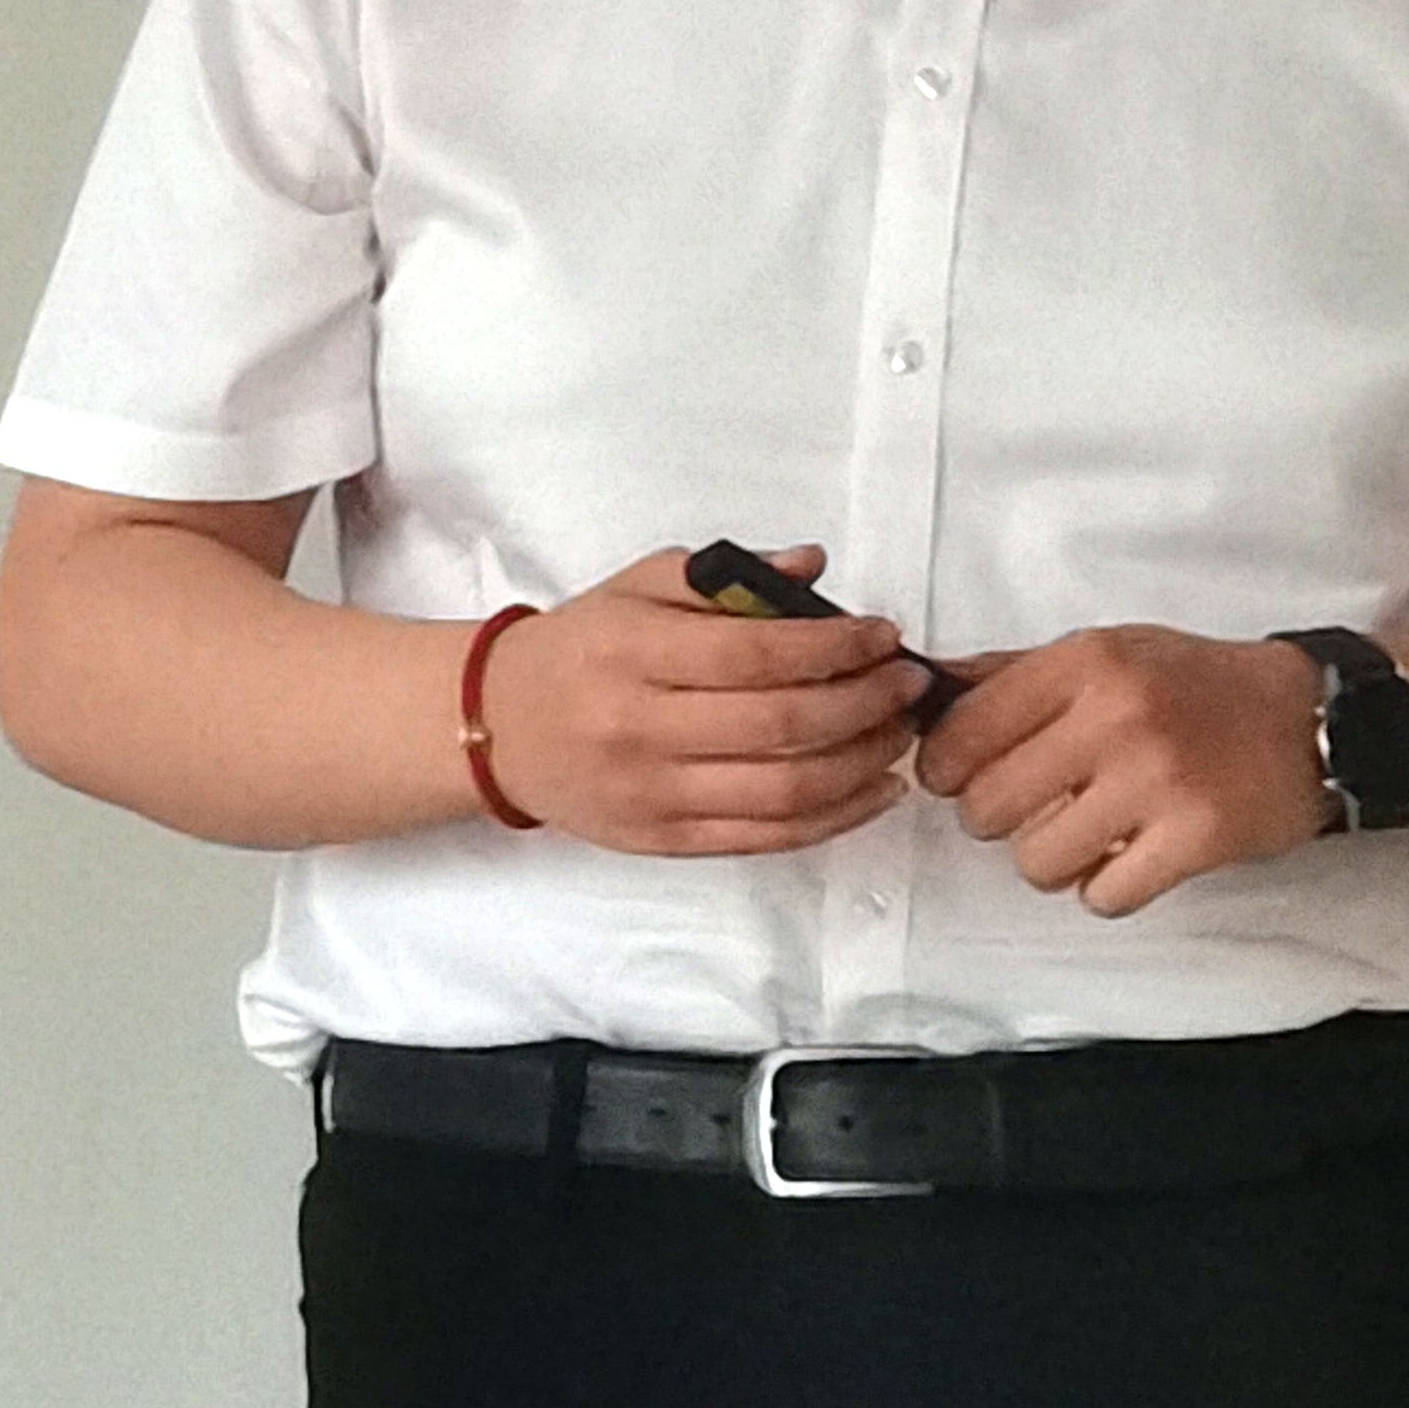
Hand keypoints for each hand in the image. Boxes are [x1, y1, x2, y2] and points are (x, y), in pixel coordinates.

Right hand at [477, 546, 932, 855]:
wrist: (501, 726)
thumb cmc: (582, 647)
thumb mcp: (638, 587)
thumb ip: (727, 577)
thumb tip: (813, 566)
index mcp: (635, 651)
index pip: (757, 653)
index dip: (836, 646)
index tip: (883, 636)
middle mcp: (641, 727)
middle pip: (782, 725)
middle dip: (865, 703)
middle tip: (907, 684)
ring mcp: (653, 793)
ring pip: (784, 791)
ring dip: (861, 764)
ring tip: (899, 735)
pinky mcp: (665, 841)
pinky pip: (767, 838)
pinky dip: (834, 819)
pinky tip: (873, 790)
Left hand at [913, 627, 1331, 916]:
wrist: (1308, 717)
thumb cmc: (1195, 684)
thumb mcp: (1106, 651)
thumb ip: (1014, 673)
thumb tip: (927, 689)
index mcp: (1084, 663)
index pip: (964, 729)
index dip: (945, 766)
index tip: (957, 778)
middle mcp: (1115, 716)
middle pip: (988, 804)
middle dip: (994, 819)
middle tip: (1027, 811)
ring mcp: (1156, 780)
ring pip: (1038, 860)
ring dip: (1051, 861)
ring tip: (1085, 836)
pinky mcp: (1195, 838)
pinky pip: (1102, 895)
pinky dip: (1104, 889)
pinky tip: (1127, 859)